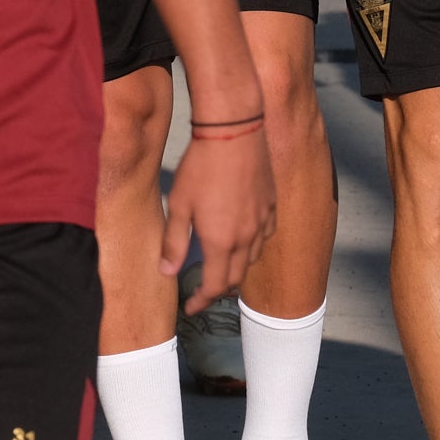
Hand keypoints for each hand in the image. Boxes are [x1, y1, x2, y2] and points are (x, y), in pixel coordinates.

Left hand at [164, 128, 276, 311]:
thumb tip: (167, 271)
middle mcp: (246, 237)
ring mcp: (263, 221)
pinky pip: (266, 235)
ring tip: (221, 265)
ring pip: (252, 258)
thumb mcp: (178, 204)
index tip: (191, 307)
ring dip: (236, 268)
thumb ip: (174, 242)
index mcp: (221, 241)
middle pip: (235, 277)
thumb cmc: (201, 165)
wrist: (233, 131)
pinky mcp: (272, 204)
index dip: (201, 301)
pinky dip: (254, 245)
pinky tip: (244, 237)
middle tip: (203, 290)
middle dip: (218, 288)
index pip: (213, 285)